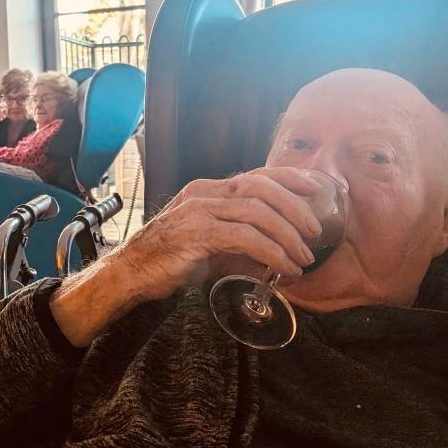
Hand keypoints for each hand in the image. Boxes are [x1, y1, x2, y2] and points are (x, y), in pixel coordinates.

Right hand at [112, 167, 323, 302]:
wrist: (132, 272)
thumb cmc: (169, 258)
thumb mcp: (210, 245)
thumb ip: (239, 243)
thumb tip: (274, 256)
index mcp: (208, 189)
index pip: (256, 175)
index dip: (289, 178)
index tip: (315, 187)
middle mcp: (204, 193)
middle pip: (261, 187)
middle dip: (295, 206)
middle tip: (315, 229)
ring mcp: (199, 210)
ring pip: (257, 211)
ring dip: (287, 234)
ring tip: (303, 256)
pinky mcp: (197, 233)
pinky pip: (245, 238)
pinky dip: (271, 252)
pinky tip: (283, 267)